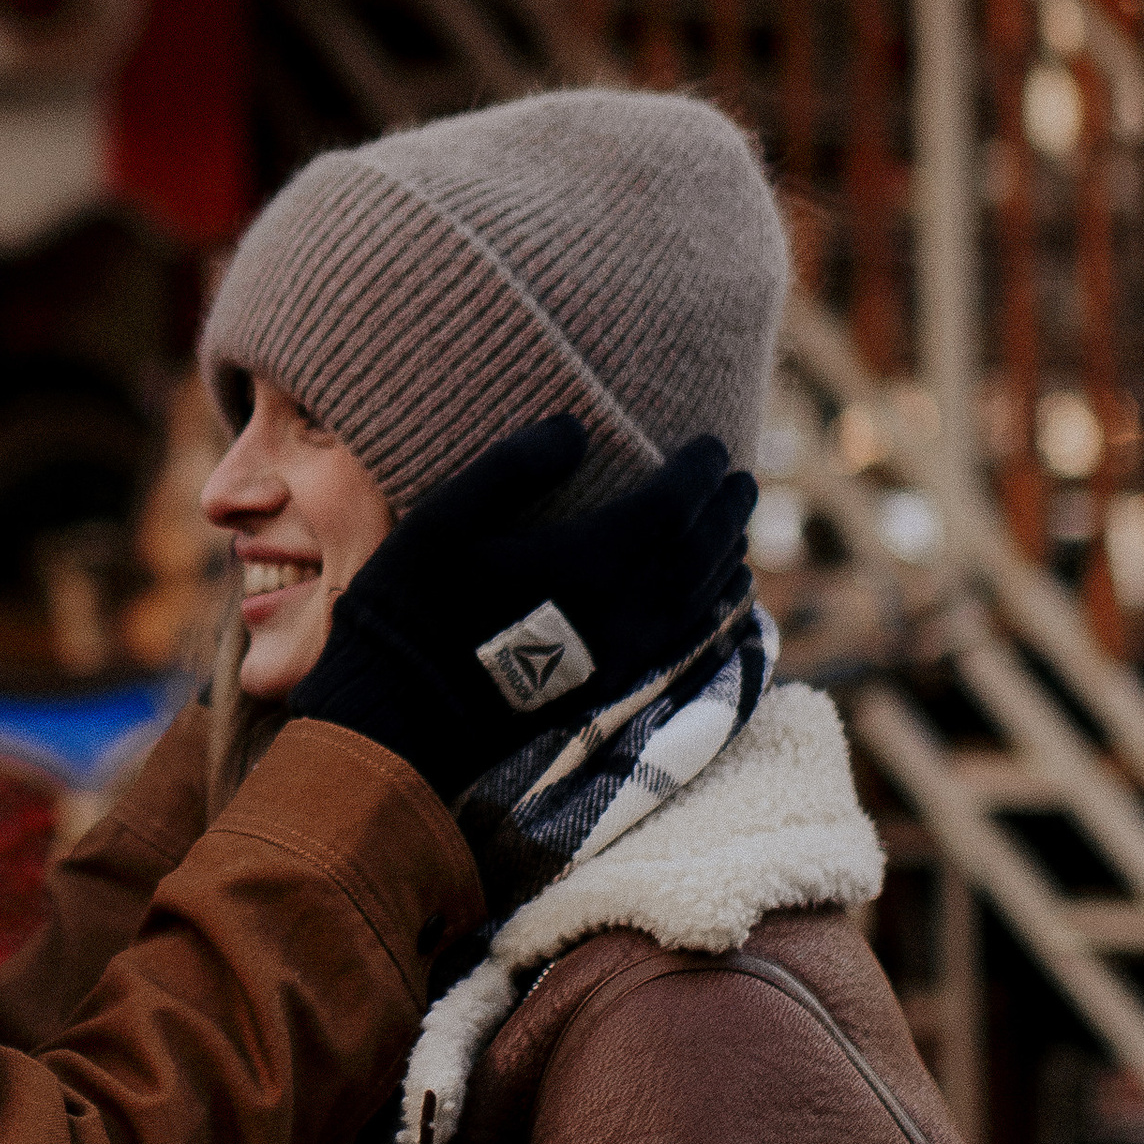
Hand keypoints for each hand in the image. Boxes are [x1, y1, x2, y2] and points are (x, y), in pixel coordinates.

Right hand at [287, 417, 754, 811]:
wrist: (401, 716)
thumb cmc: (413, 608)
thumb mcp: (444, 518)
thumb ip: (513, 465)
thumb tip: (575, 427)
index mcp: (588, 561)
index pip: (673, 505)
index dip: (699, 471)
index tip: (712, 443)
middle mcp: (623, 609)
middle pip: (701, 551)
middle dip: (727, 511)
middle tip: (742, 479)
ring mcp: (622, 654)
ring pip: (700, 598)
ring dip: (726, 556)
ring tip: (737, 529)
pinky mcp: (612, 685)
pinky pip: (688, 639)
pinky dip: (713, 609)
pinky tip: (717, 597)